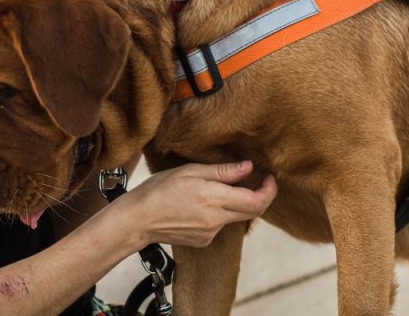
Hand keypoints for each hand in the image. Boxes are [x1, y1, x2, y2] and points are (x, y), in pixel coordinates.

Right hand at [116, 161, 277, 248]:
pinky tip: (199, 205)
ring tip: (213, 189)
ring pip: (235, 217)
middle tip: (259, 181)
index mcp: (213, 199)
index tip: (269, 178)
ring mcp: (210, 233)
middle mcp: (216, 220)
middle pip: (253, 212)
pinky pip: (221, 225)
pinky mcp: (204, 241)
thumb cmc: (159, 190)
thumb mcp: (189, 172)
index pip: (256, 201)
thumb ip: (222, 172)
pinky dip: (219, 213)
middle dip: (260, 196)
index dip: (269, 190)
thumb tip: (249, 168)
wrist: (138, 220)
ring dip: (235, 203)